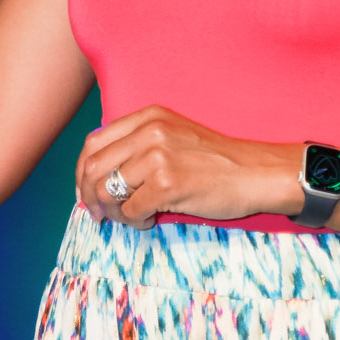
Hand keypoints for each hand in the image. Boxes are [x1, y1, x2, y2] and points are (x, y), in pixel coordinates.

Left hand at [76, 109, 301, 225]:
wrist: (256, 173)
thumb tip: (96, 176)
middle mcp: (149, 132)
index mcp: (147, 117)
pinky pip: (130, 211)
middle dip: (89, 196)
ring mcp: (157, 157)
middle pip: (93, 167)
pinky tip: (150, 220)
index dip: (83, 173)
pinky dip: (134, 222)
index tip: (87, 193)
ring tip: (129, 218)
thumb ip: (138, 145)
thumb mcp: (173, 136)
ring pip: (107, 191)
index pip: (94, 143)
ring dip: (112, 212)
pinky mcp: (167, 184)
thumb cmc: (216, 161)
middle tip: (98, 215)